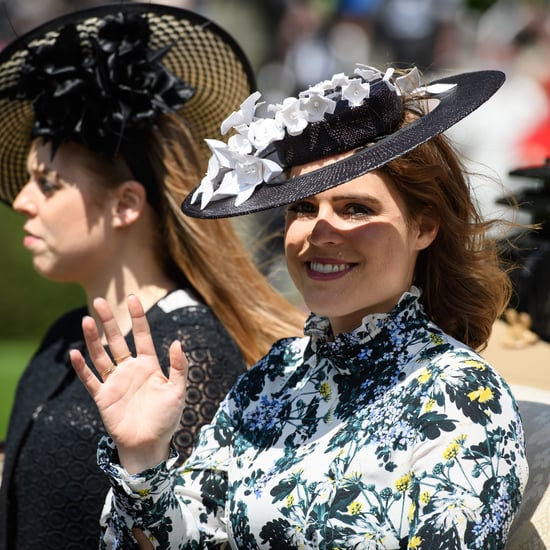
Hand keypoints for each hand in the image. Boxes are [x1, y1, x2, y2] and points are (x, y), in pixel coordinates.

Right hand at [70, 294, 187, 473]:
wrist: (150, 444)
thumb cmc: (167, 418)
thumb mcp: (178, 390)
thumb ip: (179, 367)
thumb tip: (177, 342)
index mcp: (149, 365)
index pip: (142, 335)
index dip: (137, 317)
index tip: (131, 298)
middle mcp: (130, 369)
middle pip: (117, 340)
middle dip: (109, 321)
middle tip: (98, 301)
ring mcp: (115, 382)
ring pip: (101, 355)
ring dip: (93, 339)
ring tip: (86, 320)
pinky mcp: (103, 397)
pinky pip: (90, 380)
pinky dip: (82, 368)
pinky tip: (75, 354)